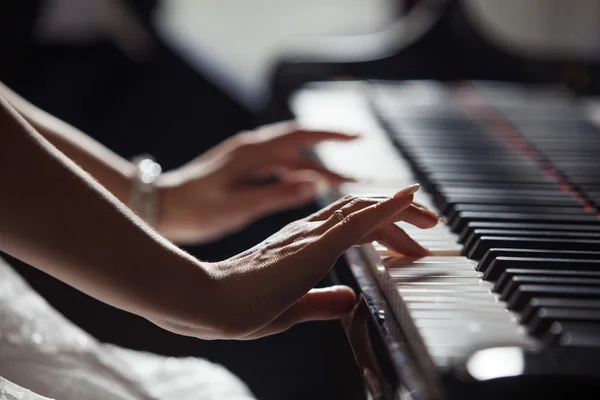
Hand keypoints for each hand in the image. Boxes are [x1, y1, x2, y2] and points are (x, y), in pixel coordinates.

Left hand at [155, 121, 357, 242]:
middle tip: (359, 174)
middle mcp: (252, 149)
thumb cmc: (193, 210)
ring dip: (316, 170)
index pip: (300, 135)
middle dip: (332, 157)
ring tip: (343, 186)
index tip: (359, 136)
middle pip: (301, 148)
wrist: (158, 206)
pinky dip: (298, 177)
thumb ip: (276, 195)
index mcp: (252, 152)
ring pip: (291, 160)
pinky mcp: (242, 171)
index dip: (332, 134)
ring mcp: (247, 159)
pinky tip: (309, 190)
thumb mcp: (237, 207)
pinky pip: (279, 169)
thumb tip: (313, 184)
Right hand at [205, 184, 437, 338]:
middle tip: (429, 224)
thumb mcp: (294, 307)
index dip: (382, 224)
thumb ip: (322, 301)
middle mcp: (306, 231)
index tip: (409, 237)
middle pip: (361, 210)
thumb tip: (350, 300)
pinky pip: (356, 221)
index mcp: (301, 244)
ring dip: (399, 210)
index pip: (349, 224)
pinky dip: (385, 208)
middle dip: (398, 214)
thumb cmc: (241, 306)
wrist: (210, 305)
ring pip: (363, 210)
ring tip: (428, 216)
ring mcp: (309, 235)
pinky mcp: (313, 245)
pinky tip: (407, 199)